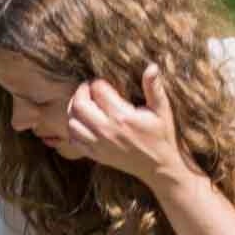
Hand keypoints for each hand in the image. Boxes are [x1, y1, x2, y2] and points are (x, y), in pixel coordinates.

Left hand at [63, 65, 187, 184]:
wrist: (158, 167)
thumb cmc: (161, 135)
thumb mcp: (162, 110)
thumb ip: (153, 88)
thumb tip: (151, 67)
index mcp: (122, 116)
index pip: (98, 90)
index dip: (98, 82)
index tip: (103, 83)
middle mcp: (107, 130)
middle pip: (79, 105)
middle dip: (81, 92)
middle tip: (88, 89)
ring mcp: (99, 144)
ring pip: (72, 122)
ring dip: (74, 110)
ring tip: (84, 104)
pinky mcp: (95, 154)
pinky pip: (74, 139)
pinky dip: (74, 129)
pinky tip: (84, 123)